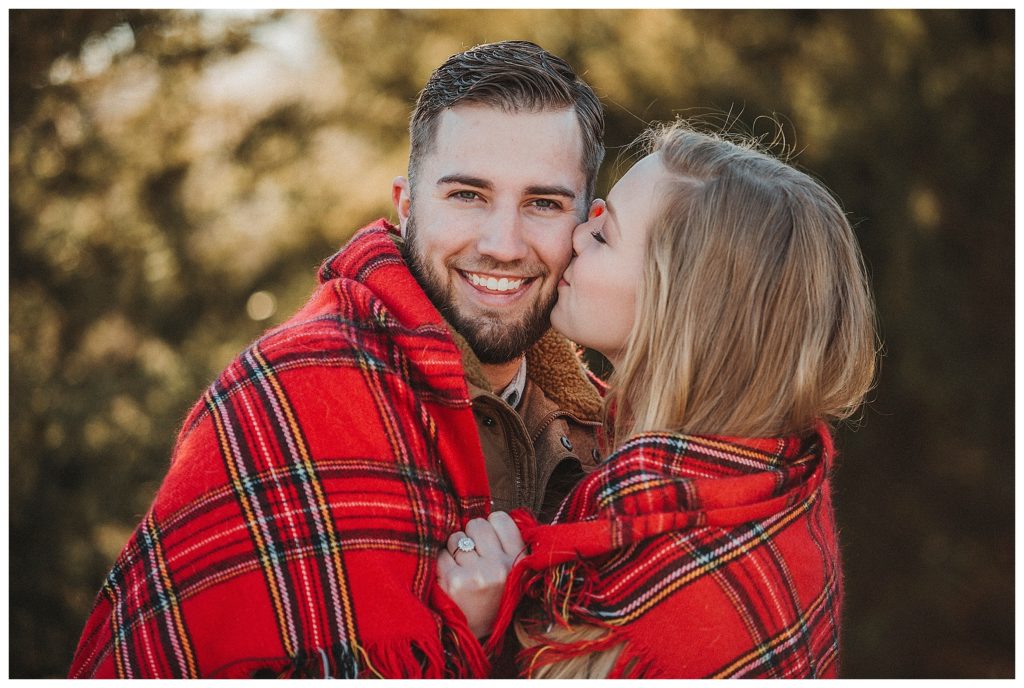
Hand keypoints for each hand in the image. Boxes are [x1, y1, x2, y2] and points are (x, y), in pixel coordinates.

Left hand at [436, 511, 525, 638]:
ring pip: (456, 537)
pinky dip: (441, 563)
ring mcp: (478, 573)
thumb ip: (505, 544)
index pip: (500, 519)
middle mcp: (501, 566)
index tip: (487, 543)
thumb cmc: (490, 600)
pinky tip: (449, 577)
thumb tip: (487, 513)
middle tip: (472, 559)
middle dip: (470, 537)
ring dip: (454, 550)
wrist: (473, 639)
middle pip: (476, 524)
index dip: (490, 528)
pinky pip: (441, 553)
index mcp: (519, 561)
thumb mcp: (511, 573)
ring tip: (461, 570)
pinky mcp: (455, 581)